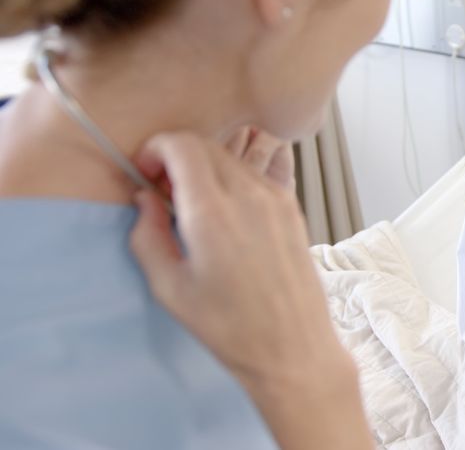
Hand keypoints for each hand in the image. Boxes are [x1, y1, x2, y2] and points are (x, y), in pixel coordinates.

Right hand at [128, 132, 348, 392]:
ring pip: (232, 158)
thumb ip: (147, 235)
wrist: (293, 346)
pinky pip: (255, 176)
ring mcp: (276, 199)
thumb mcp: (170, 288)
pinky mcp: (293, 209)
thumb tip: (144, 198)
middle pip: (206, 145)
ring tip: (192, 205)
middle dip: (176, 156)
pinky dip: (231, 180)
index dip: (155, 149)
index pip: (182, 144)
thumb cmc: (229, 327)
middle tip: (163, 190)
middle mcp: (249, 195)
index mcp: (212, 212)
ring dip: (205, 167)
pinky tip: (224, 215)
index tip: (145, 174)